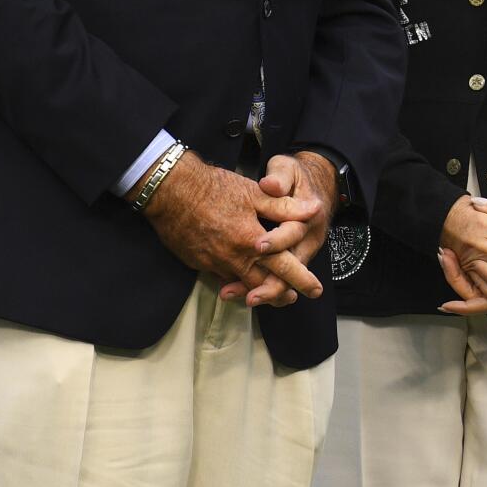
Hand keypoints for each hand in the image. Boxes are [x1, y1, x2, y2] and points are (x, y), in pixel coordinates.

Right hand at [139, 151, 322, 305]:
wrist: (170, 191)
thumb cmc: (215, 189)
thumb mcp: (255, 194)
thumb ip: (286, 208)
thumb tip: (315, 211)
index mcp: (252, 242)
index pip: (284, 268)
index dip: (302, 280)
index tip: (316, 290)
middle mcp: (233, 258)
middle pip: (262, 285)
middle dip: (279, 294)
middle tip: (292, 298)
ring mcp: (213, 263)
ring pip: (241, 284)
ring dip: (256, 289)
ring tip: (266, 291)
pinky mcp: (198, 263)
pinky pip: (221, 277)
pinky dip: (233, 280)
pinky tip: (238, 278)